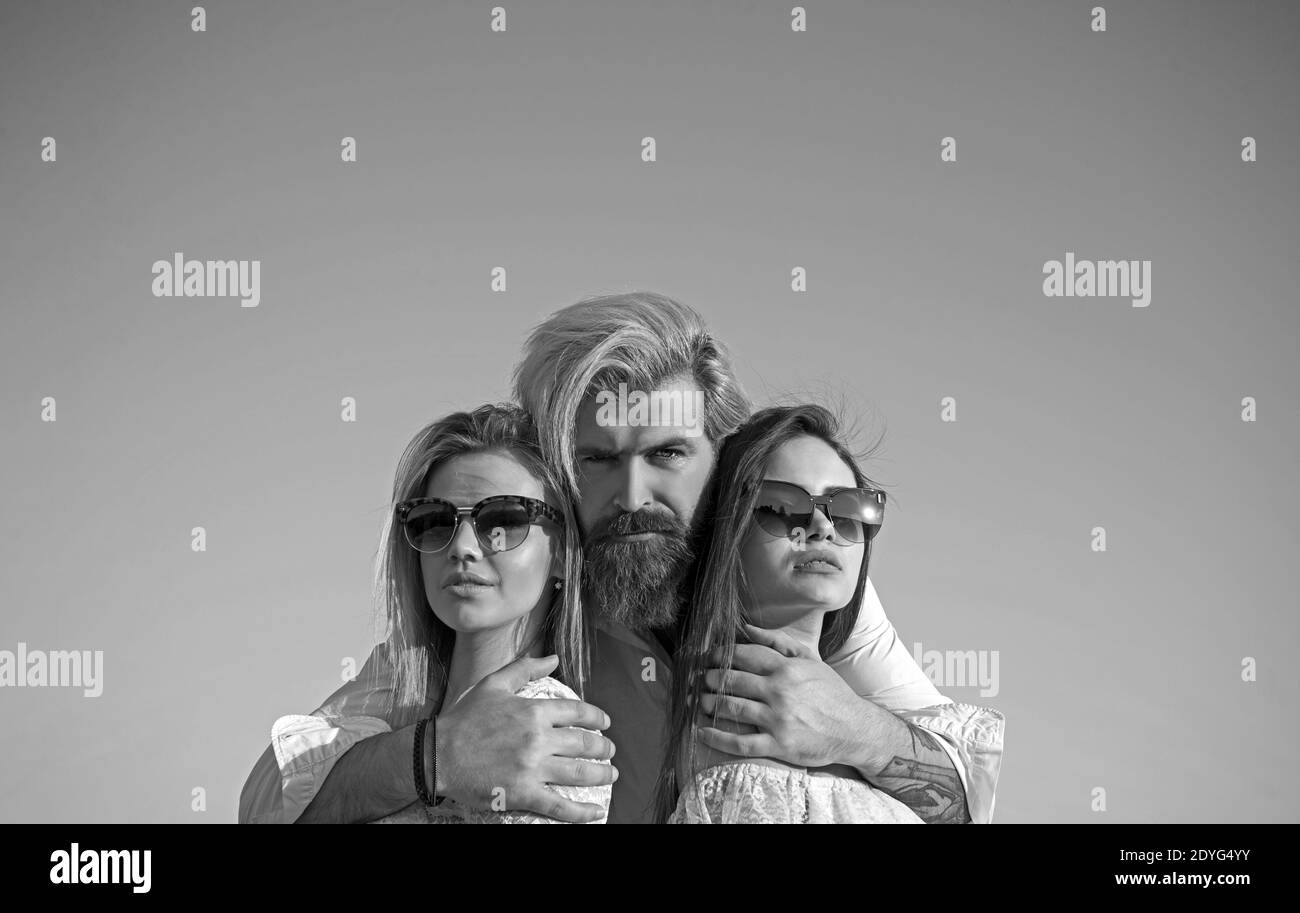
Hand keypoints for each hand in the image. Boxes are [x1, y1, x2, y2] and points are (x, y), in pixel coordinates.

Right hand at [435, 654, 617, 821]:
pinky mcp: (523, 794)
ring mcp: (532, 768)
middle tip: (610, 751)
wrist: (437, 754)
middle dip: (604, 748)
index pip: (578, 712)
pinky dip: (582, 812)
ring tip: (610, 775)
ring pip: (579, 773)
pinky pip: (559, 806)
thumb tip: (554, 658)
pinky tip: (596, 812)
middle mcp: (537, 739)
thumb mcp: (493, 684)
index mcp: (533, 711)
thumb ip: (525, 669)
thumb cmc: (464, 718)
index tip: (605, 723)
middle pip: (584, 744)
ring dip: (601, 774)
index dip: (597, 718)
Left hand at [697, 624, 890, 770]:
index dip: (719, 655)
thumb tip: (747, 628)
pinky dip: (718, 738)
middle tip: (698, 680)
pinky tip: (702, 732)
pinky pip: (741, 743)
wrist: (856, 729)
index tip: (707, 658)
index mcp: (786, 668)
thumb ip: (778, 641)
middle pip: (732, 680)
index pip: (743, 655)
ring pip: (732, 708)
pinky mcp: (779, 745)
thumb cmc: (831, 692)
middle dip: (709, 679)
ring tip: (697, 702)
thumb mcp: (810, 659)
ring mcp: (778, 719)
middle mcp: (780, 691)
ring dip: (708, 704)